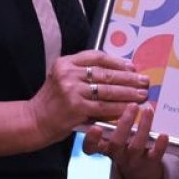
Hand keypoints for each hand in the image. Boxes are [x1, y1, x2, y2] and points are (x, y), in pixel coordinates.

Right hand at [28, 49, 146, 142]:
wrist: (34, 121)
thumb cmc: (52, 102)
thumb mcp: (62, 79)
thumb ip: (83, 74)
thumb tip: (118, 73)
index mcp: (65, 63)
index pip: (97, 57)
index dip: (117, 62)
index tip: (132, 67)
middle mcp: (68, 74)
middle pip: (105, 73)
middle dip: (128, 78)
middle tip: (144, 81)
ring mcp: (71, 91)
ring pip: (108, 90)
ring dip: (128, 93)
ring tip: (142, 94)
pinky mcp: (76, 108)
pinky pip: (104, 107)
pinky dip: (119, 108)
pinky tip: (130, 108)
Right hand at [86, 102, 166, 178]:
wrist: (139, 173)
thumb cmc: (123, 147)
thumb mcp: (111, 138)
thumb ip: (109, 120)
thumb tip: (116, 92)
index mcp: (105, 147)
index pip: (91, 146)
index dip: (91, 139)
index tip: (95, 128)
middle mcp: (117, 153)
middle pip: (117, 142)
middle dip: (124, 124)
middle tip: (132, 106)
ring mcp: (134, 159)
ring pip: (136, 145)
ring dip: (144, 127)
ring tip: (149, 110)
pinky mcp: (150, 162)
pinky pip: (155, 155)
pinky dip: (160, 145)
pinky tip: (163, 135)